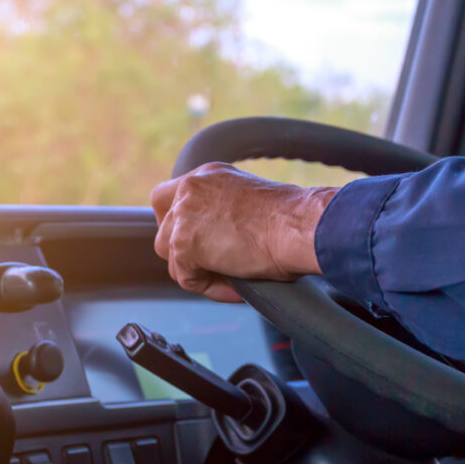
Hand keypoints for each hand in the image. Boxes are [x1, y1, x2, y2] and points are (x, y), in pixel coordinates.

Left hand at [150, 162, 337, 301]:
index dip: (180, 225)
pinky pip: (187, 278)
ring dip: (198, 271)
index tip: (201, 243)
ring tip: (232, 277)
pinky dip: (210, 289)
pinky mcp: (184, 244)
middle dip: (184, 251)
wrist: (300, 225)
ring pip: (172, 256)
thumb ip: (224, 213)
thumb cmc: (292, 220)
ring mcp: (183, 216)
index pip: (171, 198)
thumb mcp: (250, 203)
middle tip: (214, 264)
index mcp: (207, 175)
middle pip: (164, 228)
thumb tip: (216, 240)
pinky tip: (236, 286)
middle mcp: (190, 188)